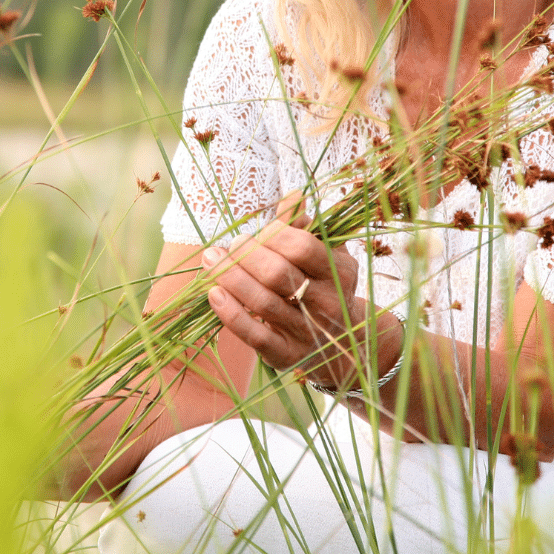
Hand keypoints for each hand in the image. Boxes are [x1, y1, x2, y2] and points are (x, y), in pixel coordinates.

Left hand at [204, 194, 361, 383]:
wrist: (343, 345)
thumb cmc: (324, 286)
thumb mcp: (325, 255)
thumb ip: (305, 227)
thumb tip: (293, 197)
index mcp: (339, 272)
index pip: (302, 247)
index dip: (273, 235)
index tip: (257, 232)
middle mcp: (328, 304)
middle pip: (278, 274)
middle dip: (245, 255)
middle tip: (229, 245)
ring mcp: (308, 333)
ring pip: (263, 303)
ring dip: (230, 278)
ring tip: (211, 260)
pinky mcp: (288, 356)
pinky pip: (256, 336)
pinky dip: (231, 314)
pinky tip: (214, 294)